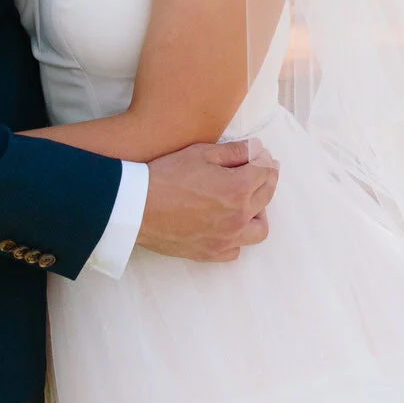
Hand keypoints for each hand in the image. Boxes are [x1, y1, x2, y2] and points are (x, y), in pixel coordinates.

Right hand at [136, 138, 277, 262]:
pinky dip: (237, 238)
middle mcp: (238, 216)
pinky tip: (228, 226)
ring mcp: (226, 238)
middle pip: (266, 197)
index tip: (263, 157)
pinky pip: (236, 250)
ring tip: (248, 203)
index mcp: (238, 188)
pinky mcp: (210, 253)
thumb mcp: (201, 153)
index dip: (266, 162)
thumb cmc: (166, 175)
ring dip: (259, 214)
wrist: (136, 207)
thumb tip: (257, 149)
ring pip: (259, 230)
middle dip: (267, 181)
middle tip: (261, 173)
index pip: (266, 173)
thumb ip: (234, 152)